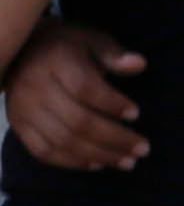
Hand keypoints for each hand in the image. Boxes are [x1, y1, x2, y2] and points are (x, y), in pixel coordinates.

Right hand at [3, 21, 138, 169]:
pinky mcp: (18, 126)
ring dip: (100, 156)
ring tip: (128, 162)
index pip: (84, 88)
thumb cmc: (66, 49)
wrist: (20, 53)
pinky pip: (45, 152)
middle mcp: (34, 87)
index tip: (136, 113)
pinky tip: (99, 164)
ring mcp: (23, 109)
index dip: (112, 103)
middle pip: (78, 121)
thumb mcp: (91, 41)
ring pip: (64, 141)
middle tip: (143, 149)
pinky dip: (73, 163)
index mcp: (55, 62)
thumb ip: (113, 54)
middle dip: (115, 139)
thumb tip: (138, 63)